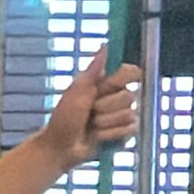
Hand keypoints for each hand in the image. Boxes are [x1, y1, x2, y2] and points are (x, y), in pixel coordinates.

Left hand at [27, 53, 145, 169]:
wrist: (60, 147)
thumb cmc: (63, 118)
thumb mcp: (76, 91)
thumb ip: (93, 70)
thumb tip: (105, 46)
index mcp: (107, 83)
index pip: (132, 72)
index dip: (124, 78)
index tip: (109, 85)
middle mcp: (117, 97)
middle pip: (130, 95)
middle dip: (106, 106)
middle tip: (90, 111)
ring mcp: (122, 115)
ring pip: (129, 114)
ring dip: (105, 122)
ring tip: (91, 125)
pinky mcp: (124, 133)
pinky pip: (129, 130)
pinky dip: (110, 134)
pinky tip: (98, 136)